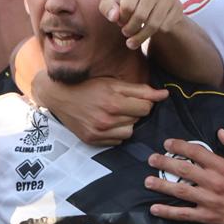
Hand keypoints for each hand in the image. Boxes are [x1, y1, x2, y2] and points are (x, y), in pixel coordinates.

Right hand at [34, 73, 166, 145]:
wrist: (58, 95)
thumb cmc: (88, 86)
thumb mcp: (113, 83)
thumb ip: (140, 90)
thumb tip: (164, 94)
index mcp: (113, 102)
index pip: (146, 108)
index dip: (142, 102)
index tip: (132, 98)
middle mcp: (106, 120)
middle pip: (138, 120)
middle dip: (133, 111)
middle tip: (119, 103)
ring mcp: (98, 132)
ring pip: (129, 132)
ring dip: (126, 124)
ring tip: (113, 114)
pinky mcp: (92, 140)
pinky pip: (117, 141)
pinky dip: (115, 133)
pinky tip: (106, 123)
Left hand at [101, 0, 185, 50]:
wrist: (152, 5)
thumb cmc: (127, 4)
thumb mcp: (112, 3)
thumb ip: (107, 7)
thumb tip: (114, 17)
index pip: (127, 7)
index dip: (121, 19)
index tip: (120, 22)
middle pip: (140, 16)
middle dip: (130, 29)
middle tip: (126, 33)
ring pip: (154, 24)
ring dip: (141, 37)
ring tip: (132, 41)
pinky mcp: (178, 7)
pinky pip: (165, 27)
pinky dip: (156, 34)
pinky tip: (150, 32)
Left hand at [144, 129, 223, 223]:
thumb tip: (221, 132)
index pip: (197, 152)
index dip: (179, 146)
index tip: (167, 143)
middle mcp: (214, 182)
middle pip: (183, 169)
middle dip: (164, 163)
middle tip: (151, 159)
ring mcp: (210, 201)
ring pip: (180, 190)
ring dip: (161, 185)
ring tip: (147, 181)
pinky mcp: (209, 218)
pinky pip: (184, 214)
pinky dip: (168, 212)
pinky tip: (154, 209)